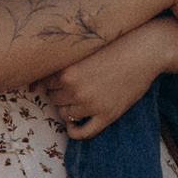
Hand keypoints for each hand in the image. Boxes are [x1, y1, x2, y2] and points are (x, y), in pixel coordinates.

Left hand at [38, 25, 177, 139]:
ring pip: (66, 115)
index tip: (62, 78)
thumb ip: (61, 63)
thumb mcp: (83, 49)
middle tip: (75, 86)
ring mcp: (91, 104)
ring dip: (69, 109)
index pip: (45, 84)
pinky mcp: (107, 115)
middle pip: (54, 100)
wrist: (145, 50)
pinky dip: (75, 132)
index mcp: (66, 72)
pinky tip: (73, 128)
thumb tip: (32, 85)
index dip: (53, 82)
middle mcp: (75, 90)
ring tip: (80, 99)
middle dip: (61, 95)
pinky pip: (83, 132)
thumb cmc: (115, 45)